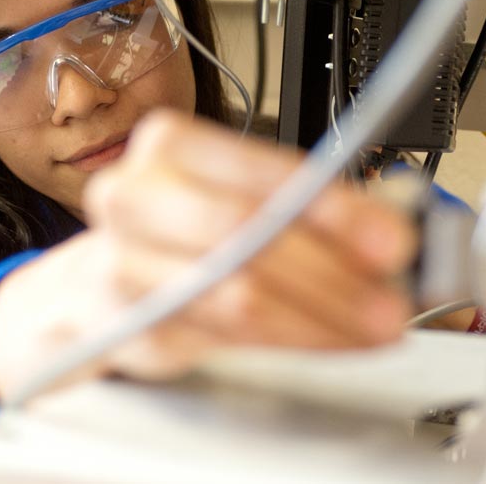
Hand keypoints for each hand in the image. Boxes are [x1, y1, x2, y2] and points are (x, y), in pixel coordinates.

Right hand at [0, 111, 416, 398]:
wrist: (92, 288)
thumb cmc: (177, 231)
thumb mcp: (239, 199)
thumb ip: (310, 208)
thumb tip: (393, 223)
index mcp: (169, 146)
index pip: (263, 175)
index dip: (335, 210)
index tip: (392, 239)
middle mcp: (134, 196)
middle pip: (248, 235)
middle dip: (334, 271)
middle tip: (393, 297)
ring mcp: (124, 266)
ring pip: (238, 294)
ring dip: (323, 316)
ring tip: (374, 324)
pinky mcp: (131, 329)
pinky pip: (226, 338)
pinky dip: (293, 339)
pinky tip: (331, 338)